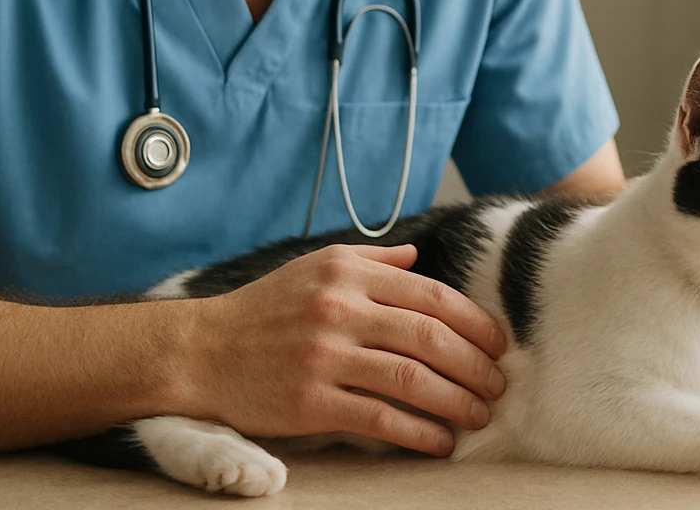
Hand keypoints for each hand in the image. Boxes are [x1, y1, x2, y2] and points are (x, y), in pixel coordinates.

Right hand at [181, 244, 506, 455]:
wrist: (200, 351)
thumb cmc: (263, 310)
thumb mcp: (315, 267)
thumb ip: (370, 260)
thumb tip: (416, 256)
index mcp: (348, 273)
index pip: (431, 295)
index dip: (474, 322)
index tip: (498, 343)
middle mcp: (339, 309)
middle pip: (430, 337)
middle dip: (475, 365)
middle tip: (498, 385)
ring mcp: (325, 356)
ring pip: (412, 379)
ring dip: (457, 400)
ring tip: (479, 415)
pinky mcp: (310, 401)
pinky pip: (379, 419)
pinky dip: (419, 433)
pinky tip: (440, 442)